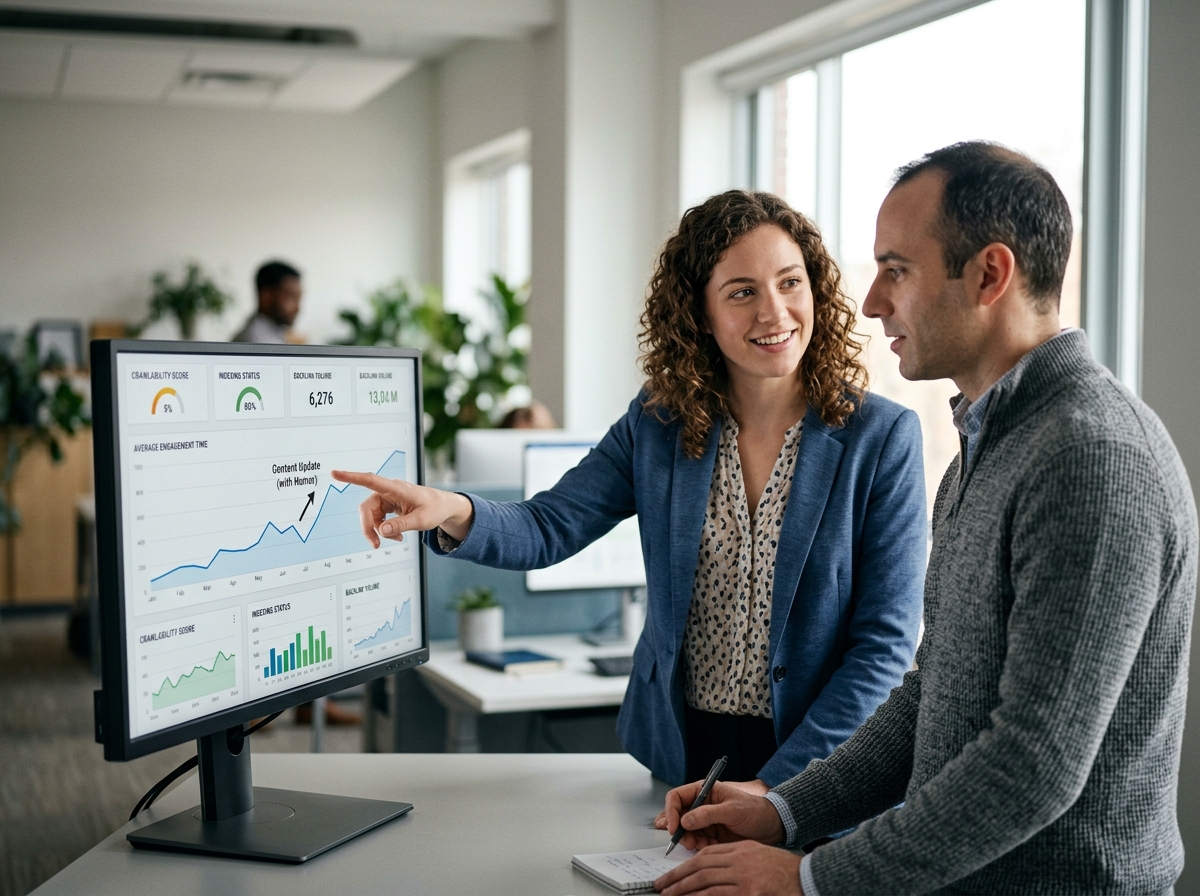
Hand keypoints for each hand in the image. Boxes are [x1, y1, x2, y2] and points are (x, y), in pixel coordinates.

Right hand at [330, 470, 474, 545]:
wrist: (443, 507)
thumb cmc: (435, 508)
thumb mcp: (421, 520)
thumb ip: (401, 525)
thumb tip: (381, 531)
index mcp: (396, 488)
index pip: (370, 480)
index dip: (351, 477)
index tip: (334, 473)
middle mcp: (388, 491)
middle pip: (367, 508)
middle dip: (368, 527)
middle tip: (376, 545)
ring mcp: (387, 498)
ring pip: (371, 516)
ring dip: (379, 530)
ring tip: (397, 538)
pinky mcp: (388, 505)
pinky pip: (378, 519)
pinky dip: (384, 529)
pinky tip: (397, 535)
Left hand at [655, 841, 801, 894]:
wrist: (809, 879)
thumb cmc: (786, 873)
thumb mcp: (759, 859)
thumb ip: (737, 864)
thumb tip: (711, 877)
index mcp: (741, 850)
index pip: (707, 855)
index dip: (686, 865)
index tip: (673, 874)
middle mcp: (740, 860)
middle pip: (701, 866)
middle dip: (677, 877)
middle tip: (661, 886)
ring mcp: (744, 877)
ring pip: (704, 881)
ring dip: (682, 889)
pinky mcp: (749, 892)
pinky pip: (717, 895)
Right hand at [658, 780, 784, 851]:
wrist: (771, 827)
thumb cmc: (755, 811)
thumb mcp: (732, 810)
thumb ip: (708, 814)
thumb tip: (685, 820)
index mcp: (704, 791)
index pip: (676, 797)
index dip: (671, 812)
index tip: (673, 827)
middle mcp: (701, 805)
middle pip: (678, 817)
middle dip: (679, 830)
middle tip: (686, 842)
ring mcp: (705, 821)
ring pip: (686, 832)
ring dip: (690, 840)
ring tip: (700, 846)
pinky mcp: (710, 835)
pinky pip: (697, 842)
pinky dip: (699, 847)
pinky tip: (709, 847)